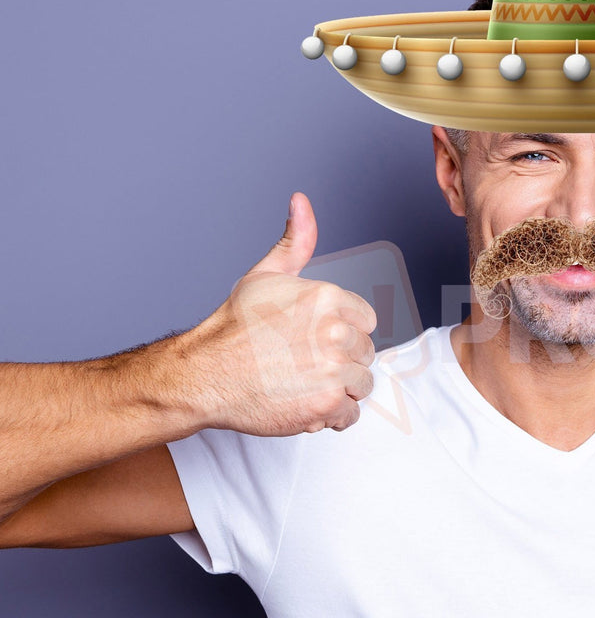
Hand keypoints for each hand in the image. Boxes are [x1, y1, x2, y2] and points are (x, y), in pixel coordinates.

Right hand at [184, 192, 376, 433]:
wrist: (205, 375)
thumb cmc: (234, 329)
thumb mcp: (265, 275)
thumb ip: (295, 241)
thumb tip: (301, 201)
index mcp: (329, 298)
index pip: (367, 322)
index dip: (342, 333)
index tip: (314, 340)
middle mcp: (335, 332)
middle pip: (365, 354)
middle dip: (340, 361)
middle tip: (302, 363)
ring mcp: (333, 370)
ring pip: (361, 384)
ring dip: (338, 389)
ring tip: (302, 383)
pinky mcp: (326, 404)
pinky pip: (350, 415)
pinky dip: (330, 416)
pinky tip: (303, 403)